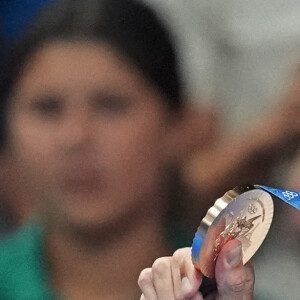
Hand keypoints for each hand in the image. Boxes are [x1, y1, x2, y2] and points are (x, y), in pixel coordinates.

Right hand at [138, 239, 253, 299]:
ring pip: (158, 266)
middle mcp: (190, 263)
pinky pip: (145, 277)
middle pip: (175, 257)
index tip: (195, 288)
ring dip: (168, 294)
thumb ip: (235, 276)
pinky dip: (154, 295)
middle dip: (180, 288)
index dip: (192, 268)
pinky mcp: (152, 280)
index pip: (198, 248)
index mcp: (212, 262)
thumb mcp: (234, 299)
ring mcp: (170, 270)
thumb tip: (233, 245)